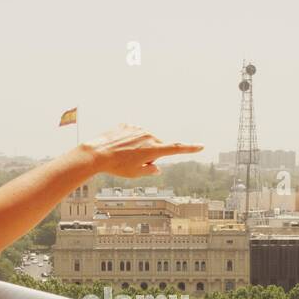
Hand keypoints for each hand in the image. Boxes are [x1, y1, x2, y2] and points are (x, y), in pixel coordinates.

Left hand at [79, 123, 202, 177]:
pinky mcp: (128, 125)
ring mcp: (138, 129)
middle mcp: (148, 136)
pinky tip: (119, 147)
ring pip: (145, 140)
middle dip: (150, 155)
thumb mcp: (136, 174)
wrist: (97, 153)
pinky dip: (130, 141)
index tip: (201, 146)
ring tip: (123, 155)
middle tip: (133, 163)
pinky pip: (134, 134)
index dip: (190, 148)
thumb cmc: (117, 166)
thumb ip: (150, 170)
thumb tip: (157, 168)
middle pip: (157, 147)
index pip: (176, 149)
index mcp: (153, 149)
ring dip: (139, 147)